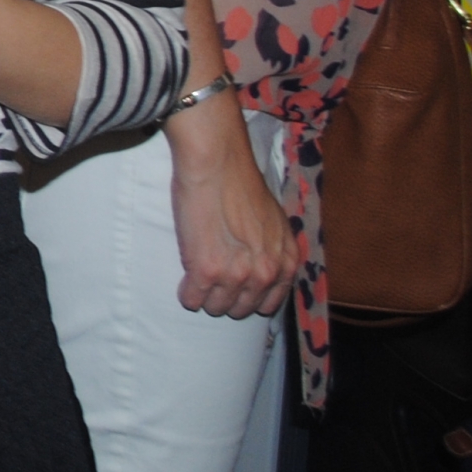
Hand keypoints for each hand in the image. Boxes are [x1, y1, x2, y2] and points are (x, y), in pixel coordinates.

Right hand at [166, 106, 296, 317]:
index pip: (270, 304)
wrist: (218, 162)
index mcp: (285, 261)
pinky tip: (185, 279)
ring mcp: (237, 275)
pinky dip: (186, 293)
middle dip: (226, 298)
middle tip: (213, 280)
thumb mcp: (274, 221)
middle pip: (241, 309)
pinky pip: (192, 299)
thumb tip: (260, 261)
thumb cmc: (241, 182)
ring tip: (197, 278)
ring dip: (205, 296)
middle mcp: (266, 273)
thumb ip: (273, 248)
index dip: (249, 297)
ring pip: (216, 308)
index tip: (235, 288)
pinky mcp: (206, 271)